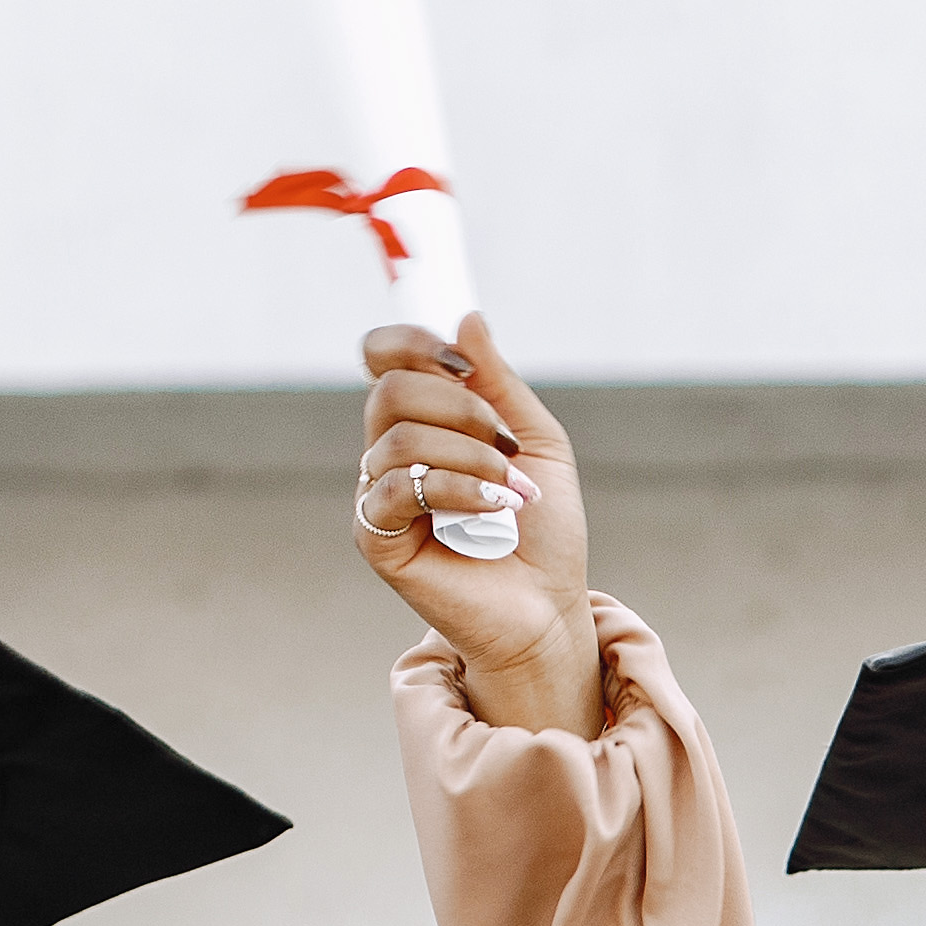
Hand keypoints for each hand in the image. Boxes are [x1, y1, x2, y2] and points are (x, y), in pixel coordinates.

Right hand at [353, 317, 598, 731]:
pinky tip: (494, 510)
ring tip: (513, 491)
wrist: (549, 608)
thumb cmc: (543, 532)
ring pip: (398, 435)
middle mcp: (390, 453)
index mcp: (422, 422)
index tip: (465, 364)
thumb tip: (466, 318)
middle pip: (390, 389)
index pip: (383, 357)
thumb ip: (499, 383)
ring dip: (471, 454)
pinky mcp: (376, 539)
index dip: (414, 343)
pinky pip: (398, 488)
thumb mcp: (535, 443)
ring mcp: (379, 496)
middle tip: (507, 444)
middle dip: (462, 407)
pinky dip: (457, 489)